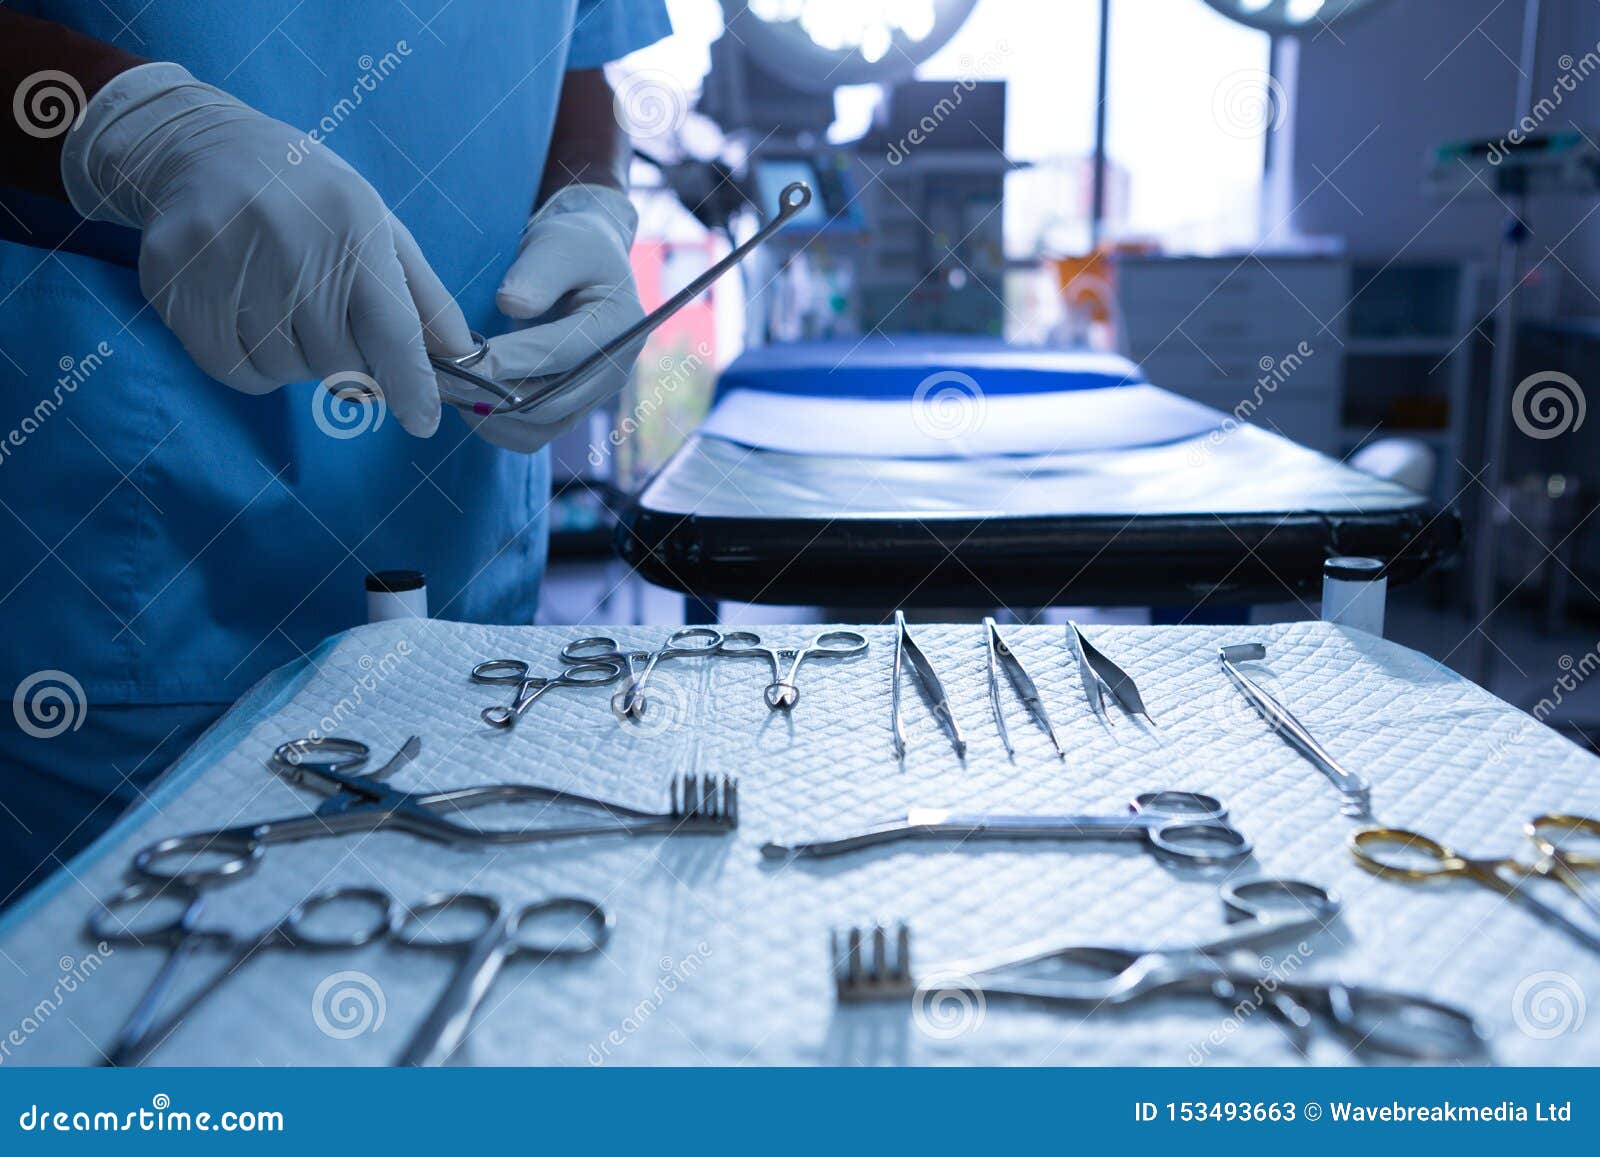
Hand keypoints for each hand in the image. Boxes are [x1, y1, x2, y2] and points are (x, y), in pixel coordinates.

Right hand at [60, 63, 472, 436]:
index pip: (392, 330)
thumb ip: (422, 294)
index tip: (422, 421)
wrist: (202, 149)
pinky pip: (233, 372)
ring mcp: (226, 264)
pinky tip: (248, 320)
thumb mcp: (378, 225)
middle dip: (346, 362)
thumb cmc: (309, 197)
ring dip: (295, 361)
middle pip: (339, 364)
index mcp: (353, 226)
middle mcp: (290, 244)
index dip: (411, 385)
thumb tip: (461, 359)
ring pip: (284, 373)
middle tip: (329, 319)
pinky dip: (250, 366)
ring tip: (283, 306)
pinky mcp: (175, 285)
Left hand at [460, 183, 643, 452]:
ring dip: (491, 416)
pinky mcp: (571, 409)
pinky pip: (533, 436)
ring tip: (449, 390)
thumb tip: (512, 305)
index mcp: (620, 328)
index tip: (464, 357)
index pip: (563, 353)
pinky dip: (496, 427)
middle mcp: (613, 372)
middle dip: (494, 393)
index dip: (513, 360)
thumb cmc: (573, 247)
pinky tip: (466, 402)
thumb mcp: (559, 242)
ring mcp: (592, 396)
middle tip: (442, 379)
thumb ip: (539, 271)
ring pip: (539, 428)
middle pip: (551, 403)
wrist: (587, 264)